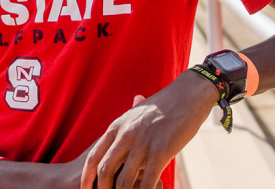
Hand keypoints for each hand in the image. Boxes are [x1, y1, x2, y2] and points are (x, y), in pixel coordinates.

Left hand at [79, 72, 217, 188]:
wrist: (187, 95)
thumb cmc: (163, 106)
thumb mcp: (136, 114)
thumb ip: (123, 128)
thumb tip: (115, 139)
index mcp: (117, 127)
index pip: (94, 156)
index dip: (87, 177)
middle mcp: (126, 135)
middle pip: (105, 171)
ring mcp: (143, 144)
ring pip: (124, 181)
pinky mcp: (161, 151)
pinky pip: (148, 181)